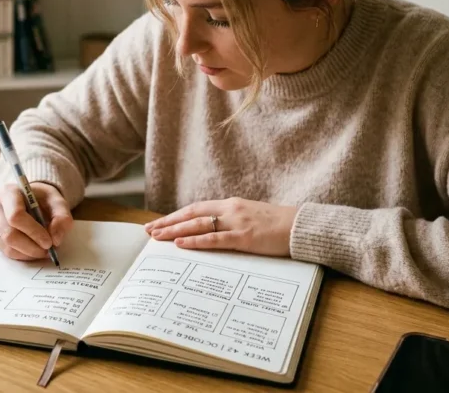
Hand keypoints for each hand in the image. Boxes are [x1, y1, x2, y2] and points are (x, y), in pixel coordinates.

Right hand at [0, 182, 72, 260]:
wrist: (29, 198)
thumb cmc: (42, 198)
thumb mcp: (57, 201)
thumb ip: (62, 217)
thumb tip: (56, 239)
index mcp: (9, 192)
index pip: (16, 216)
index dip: (33, 232)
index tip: (49, 242)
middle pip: (9, 234)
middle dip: (31, 247)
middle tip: (48, 251)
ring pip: (7, 246)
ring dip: (28, 253)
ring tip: (43, 250)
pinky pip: (6, 251)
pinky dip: (22, 255)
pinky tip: (33, 250)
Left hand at [143, 198, 297, 256]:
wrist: (300, 226)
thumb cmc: (277, 224)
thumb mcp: (250, 217)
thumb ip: (231, 221)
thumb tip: (213, 230)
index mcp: (230, 204)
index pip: (196, 208)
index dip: (176, 216)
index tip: (159, 223)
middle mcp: (230, 210)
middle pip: (191, 214)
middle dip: (168, 222)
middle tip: (149, 231)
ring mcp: (236, 223)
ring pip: (198, 225)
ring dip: (176, 231)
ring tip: (158, 237)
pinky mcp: (245, 237)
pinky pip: (215, 239)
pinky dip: (196, 241)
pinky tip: (181, 244)